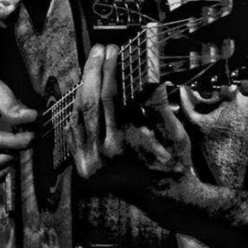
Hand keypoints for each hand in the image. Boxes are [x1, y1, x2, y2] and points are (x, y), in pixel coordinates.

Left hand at [68, 44, 193, 192]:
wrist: (165, 197)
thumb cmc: (173, 162)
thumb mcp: (174, 132)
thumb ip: (159, 104)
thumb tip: (151, 76)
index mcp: (122, 143)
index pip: (109, 96)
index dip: (110, 69)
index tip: (114, 50)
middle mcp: (101, 154)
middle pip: (89, 101)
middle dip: (93, 71)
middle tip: (99, 49)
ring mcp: (89, 163)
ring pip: (77, 116)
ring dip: (83, 87)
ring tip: (92, 66)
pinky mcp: (85, 168)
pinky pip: (73, 134)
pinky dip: (76, 111)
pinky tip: (83, 94)